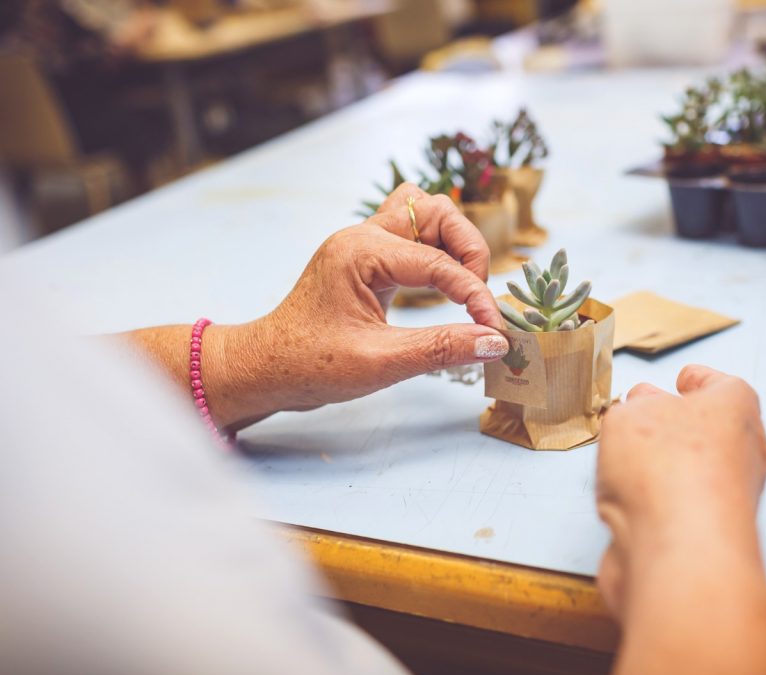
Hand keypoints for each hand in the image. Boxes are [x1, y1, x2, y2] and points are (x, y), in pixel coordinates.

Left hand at [200, 184, 507, 429]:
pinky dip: (437, 250)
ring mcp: (363, 242)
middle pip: (436, 211)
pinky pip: (412, 234)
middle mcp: (362, 236)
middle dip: (468, 249)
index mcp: (360, 252)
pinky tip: (443, 285)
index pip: (438, 262)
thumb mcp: (380, 363)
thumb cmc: (309, 365)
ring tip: (464, 286)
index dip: (475, 295)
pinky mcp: (366, 258)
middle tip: (477, 298)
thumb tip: (495, 342)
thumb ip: (441, 349)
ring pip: (424, 213)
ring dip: (453, 241)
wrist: (265, 368)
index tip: (496, 329)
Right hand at [595, 365, 765, 619]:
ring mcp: (726, 502)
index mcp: (736, 411)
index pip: (723, 386)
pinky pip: (675, 511)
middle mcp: (741, 456)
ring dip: (659, 467)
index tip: (686, 377)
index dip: (700, 379)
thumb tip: (634, 417)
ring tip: (623, 460)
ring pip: (691, 473)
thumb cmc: (670, 472)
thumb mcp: (631, 416)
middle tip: (644, 413)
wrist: (680, 552)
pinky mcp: (703, 540)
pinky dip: (652, 504)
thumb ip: (630, 412)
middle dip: (672, 422)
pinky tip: (625, 503)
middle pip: (707, 430)